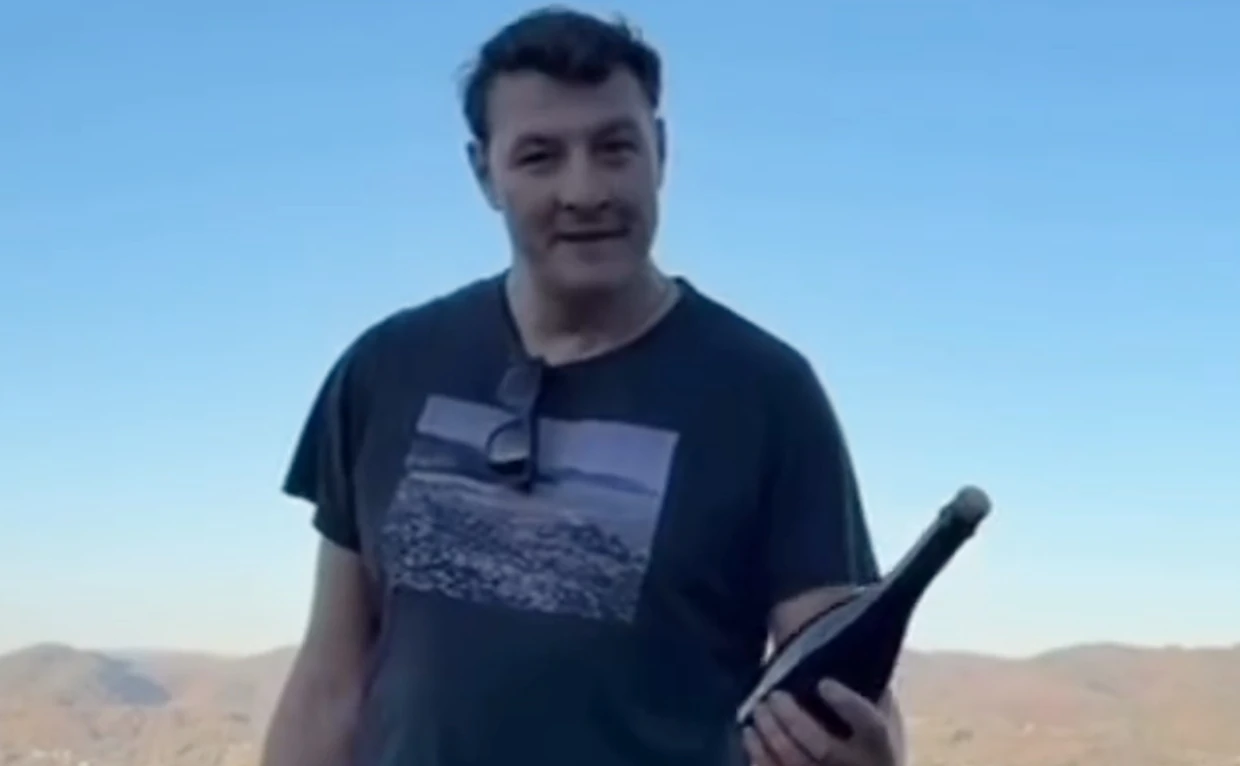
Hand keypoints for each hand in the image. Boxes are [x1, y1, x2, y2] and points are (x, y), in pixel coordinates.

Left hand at [741, 680, 898, 765]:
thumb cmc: (864, 742)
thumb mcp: (879, 718)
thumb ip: (867, 693)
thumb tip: (836, 650)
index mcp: (881, 748)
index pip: (871, 726)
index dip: (847, 704)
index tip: (824, 683)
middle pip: (822, 748)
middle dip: (792, 719)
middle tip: (774, 696)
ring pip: (794, 763)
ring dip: (770, 734)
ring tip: (758, 711)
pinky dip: (758, 756)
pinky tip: (751, 736)